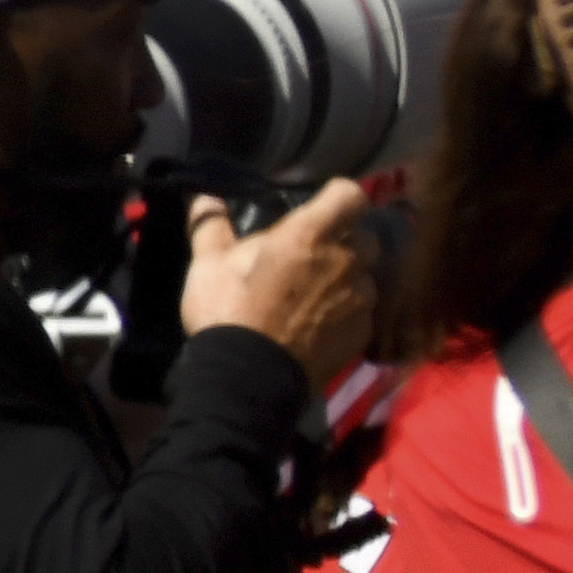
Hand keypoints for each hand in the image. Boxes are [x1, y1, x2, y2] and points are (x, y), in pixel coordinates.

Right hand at [186, 173, 381, 374]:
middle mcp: (345, 261)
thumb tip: (205, 198)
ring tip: (317, 293)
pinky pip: (364, 310)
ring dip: (349, 277)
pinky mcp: (363, 331)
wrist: (249, 376)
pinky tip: (323, 323)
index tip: (324, 205)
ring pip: (367, 275)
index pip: (351, 195)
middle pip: (363, 236)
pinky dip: (349, 311)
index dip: (341, 197)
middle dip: (345, 240)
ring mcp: (360, 298)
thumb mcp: (208, 264)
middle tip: (314, 254)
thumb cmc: (228, 311)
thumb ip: (210, 226)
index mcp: (310, 235)